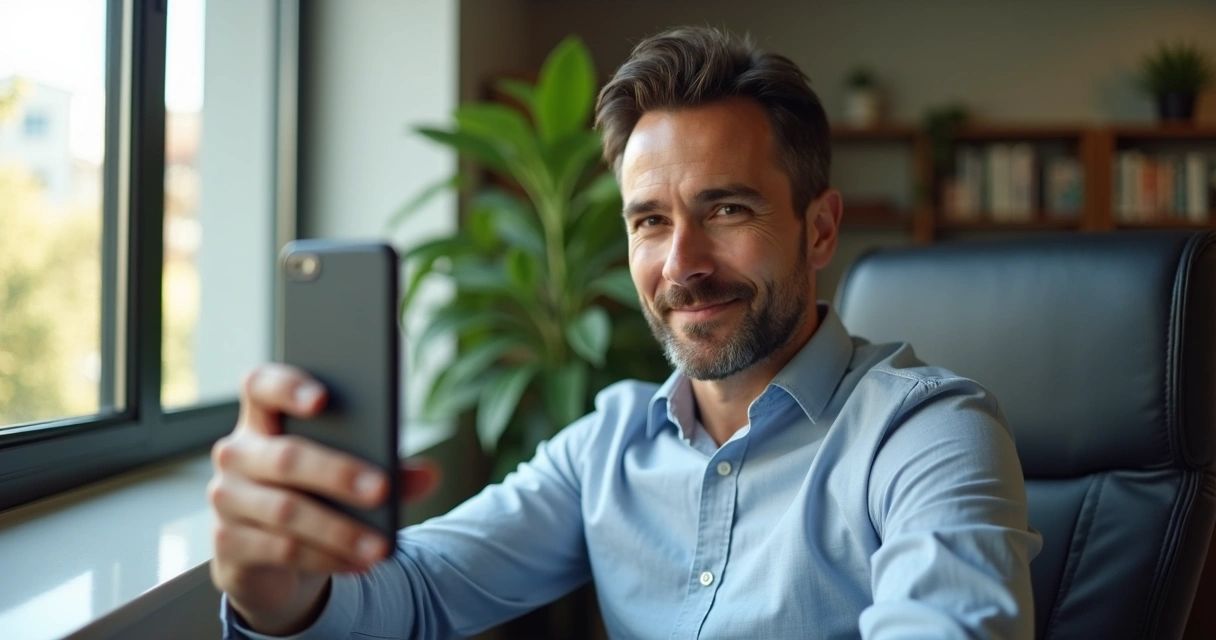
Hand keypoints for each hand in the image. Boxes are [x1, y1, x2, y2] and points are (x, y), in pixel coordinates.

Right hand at [207, 363, 440, 635]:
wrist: (270, 556)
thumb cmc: (313, 494)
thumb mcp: (346, 476)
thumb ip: (386, 468)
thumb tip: (429, 474)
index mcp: (263, 419)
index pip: (261, 386)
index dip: (287, 387)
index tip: (323, 398)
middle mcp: (237, 453)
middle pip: (285, 456)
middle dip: (338, 473)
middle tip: (382, 489)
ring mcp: (226, 498)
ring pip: (286, 510)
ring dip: (339, 530)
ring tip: (379, 545)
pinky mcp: (227, 542)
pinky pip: (280, 549)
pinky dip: (325, 557)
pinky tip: (358, 563)